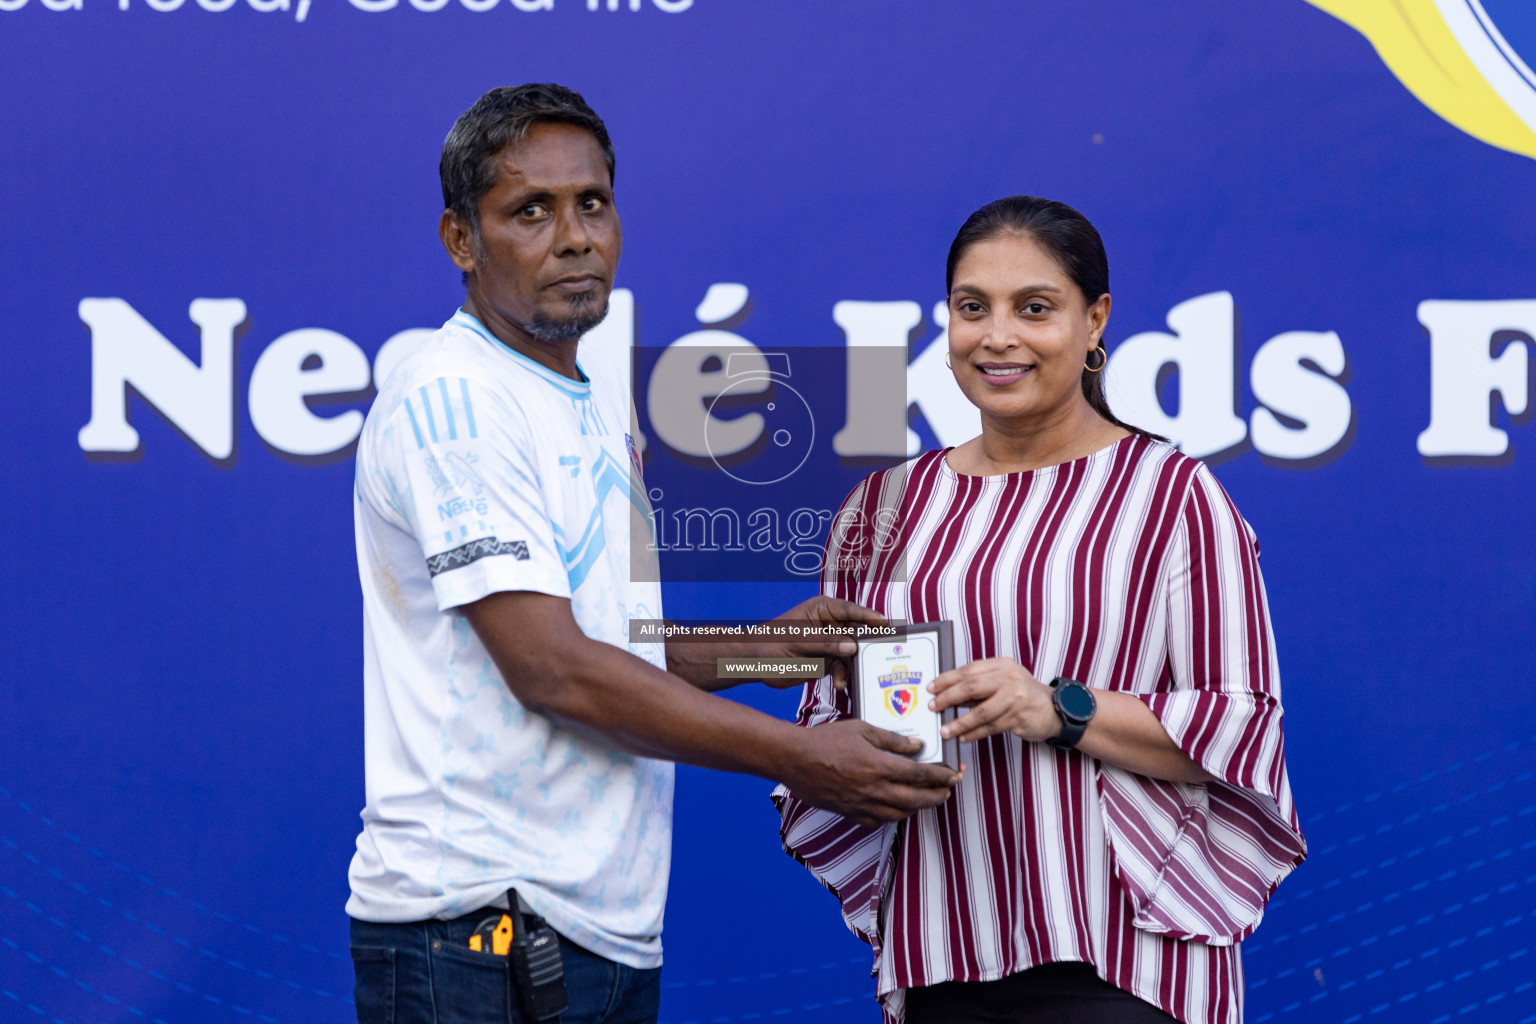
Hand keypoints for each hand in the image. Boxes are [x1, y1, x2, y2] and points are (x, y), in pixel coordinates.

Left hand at [762, 595, 885, 689]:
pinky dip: (844, 675)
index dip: (868, 617)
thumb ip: (826, 643)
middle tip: (884, 651)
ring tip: (857, 674)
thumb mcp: (799, 641)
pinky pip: (843, 667)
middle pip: (856, 631)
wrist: (754, 664)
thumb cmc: (771, 643)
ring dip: (854, 664)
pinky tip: (841, 684)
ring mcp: (830, 643)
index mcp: (822, 609)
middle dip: (868, 643)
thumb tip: (852, 647)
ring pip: (852, 652)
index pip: (850, 611)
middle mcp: (830, 625)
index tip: (884, 624)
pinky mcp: (828, 661)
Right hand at [782, 719, 962, 825]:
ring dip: (918, 809)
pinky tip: (896, 809)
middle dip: (937, 797)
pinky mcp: (849, 813)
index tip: (954, 774)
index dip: (941, 776)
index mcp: (879, 766)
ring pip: (899, 814)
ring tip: (927, 800)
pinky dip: (892, 817)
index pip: (920, 774)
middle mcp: (874, 789)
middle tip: (948, 791)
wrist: (794, 759)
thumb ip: (892, 739)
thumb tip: (916, 746)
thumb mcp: (862, 729)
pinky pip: (877, 821)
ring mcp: (861, 804)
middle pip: (915, 799)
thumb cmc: (826, 740)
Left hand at [928, 658, 1061, 744]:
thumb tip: (948, 693)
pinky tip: (963, 737)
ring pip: (980, 712)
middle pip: (972, 687)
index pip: (969, 670)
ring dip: (960, 723)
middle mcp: (1009, 679)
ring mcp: (1015, 699)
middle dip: (948, 698)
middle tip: (933, 706)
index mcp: (1002, 665)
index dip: (948, 679)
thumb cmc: (1023, 695)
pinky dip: (974, 733)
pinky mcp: (1018, 718)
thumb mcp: (1003, 681)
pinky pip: (990, 727)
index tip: (932, 688)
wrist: (1054, 710)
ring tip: (945, 730)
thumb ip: (980, 684)